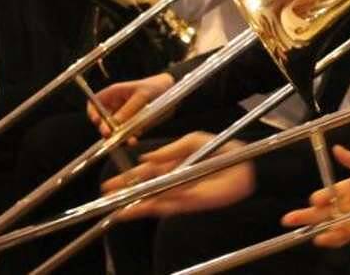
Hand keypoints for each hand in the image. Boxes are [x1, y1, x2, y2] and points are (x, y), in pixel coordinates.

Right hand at [88, 71, 174, 137]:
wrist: (172, 91)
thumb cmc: (155, 86)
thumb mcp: (142, 96)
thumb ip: (128, 109)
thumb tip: (114, 123)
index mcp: (114, 93)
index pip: (95, 103)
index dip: (92, 112)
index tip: (96, 120)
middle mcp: (117, 105)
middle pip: (102, 119)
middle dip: (105, 127)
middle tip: (109, 133)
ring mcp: (125, 116)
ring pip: (114, 129)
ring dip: (118, 136)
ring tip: (126, 139)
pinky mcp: (133, 124)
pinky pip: (127, 134)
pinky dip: (129, 138)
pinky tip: (134, 140)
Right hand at [99, 132, 252, 220]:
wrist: (244, 165)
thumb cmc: (223, 149)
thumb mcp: (194, 140)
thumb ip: (170, 149)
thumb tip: (146, 156)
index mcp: (173, 164)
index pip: (145, 171)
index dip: (128, 176)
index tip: (112, 181)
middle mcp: (173, 180)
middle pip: (144, 187)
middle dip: (125, 191)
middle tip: (105, 195)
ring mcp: (180, 193)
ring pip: (151, 199)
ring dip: (133, 203)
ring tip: (114, 206)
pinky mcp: (189, 204)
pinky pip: (166, 206)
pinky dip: (150, 207)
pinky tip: (135, 209)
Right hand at [280, 146, 349, 247]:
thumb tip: (337, 149)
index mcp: (346, 190)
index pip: (325, 196)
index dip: (319, 198)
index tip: (316, 199)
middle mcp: (347, 208)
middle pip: (322, 215)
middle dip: (306, 218)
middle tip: (290, 220)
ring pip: (334, 229)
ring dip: (325, 233)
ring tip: (316, 236)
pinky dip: (347, 236)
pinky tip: (339, 235)